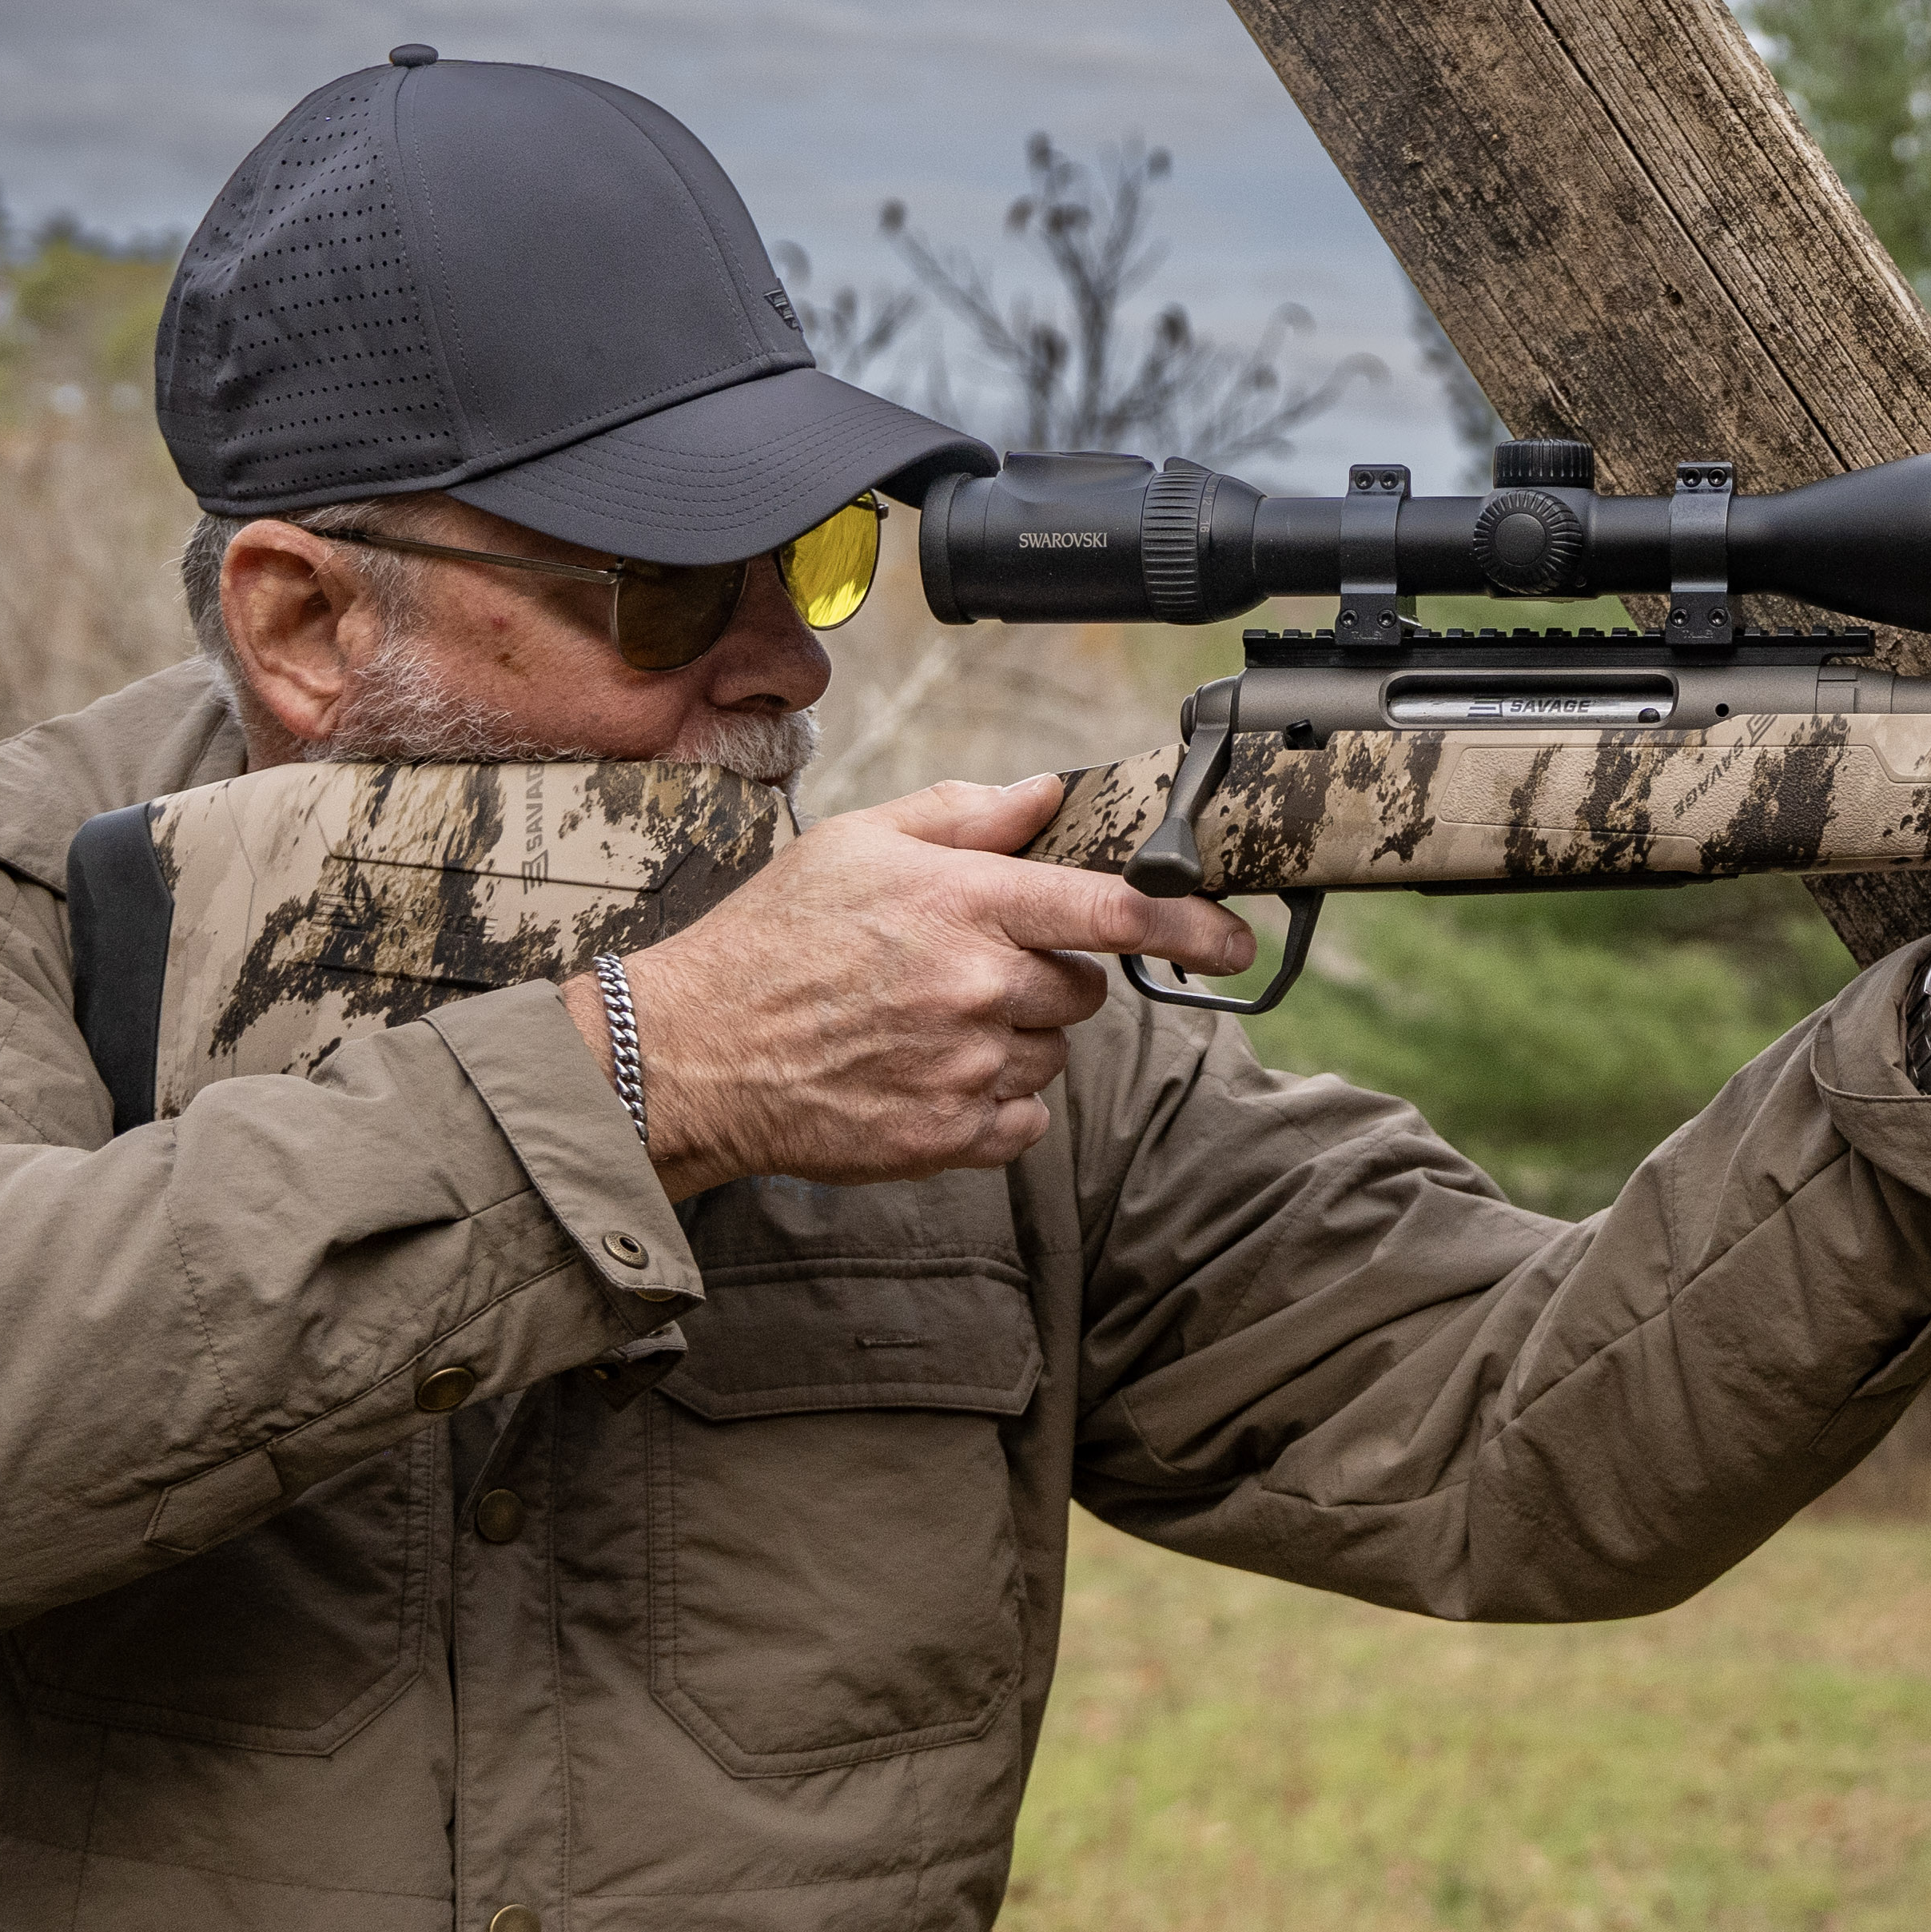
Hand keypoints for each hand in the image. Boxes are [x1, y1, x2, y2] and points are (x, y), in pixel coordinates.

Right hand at [562, 774, 1254, 1196]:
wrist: (694, 1053)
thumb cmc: (774, 939)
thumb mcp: (861, 842)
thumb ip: (967, 814)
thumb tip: (1048, 794)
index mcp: (968, 905)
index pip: (1116, 912)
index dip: (1192, 927)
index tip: (1236, 941)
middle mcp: (980, 988)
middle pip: (1083, 990)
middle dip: (1044, 978)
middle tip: (962, 971)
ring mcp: (967, 1069)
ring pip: (1050, 1055)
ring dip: (1011, 1040)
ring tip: (923, 1022)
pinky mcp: (949, 1137)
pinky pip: (1022, 1121)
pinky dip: (991, 1104)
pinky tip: (924, 1073)